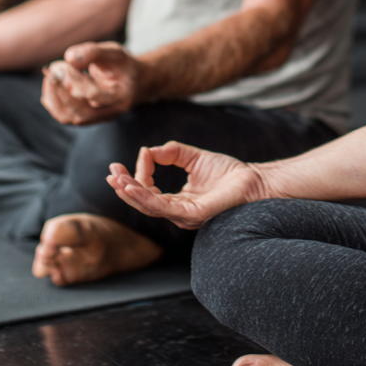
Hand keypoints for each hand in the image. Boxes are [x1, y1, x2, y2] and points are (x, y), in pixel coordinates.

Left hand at [40, 41, 141, 124]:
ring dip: (54, 97)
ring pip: (69, 118)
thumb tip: (68, 58)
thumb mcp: (115, 52)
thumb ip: (93, 53)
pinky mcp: (86, 117)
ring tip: (50, 75)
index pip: (95, 95)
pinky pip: (65, 116)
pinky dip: (53, 101)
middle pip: (81, 114)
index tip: (66, 64)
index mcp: (121, 96)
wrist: (134, 82)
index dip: (76, 80)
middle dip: (62, 92)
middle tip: (53, 70)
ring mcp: (97, 118)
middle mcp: (110, 112)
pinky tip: (51, 84)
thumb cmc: (124, 65)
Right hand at [107, 141, 268, 228]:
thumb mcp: (194, 158)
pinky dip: (145, 197)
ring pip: (149, 207)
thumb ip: (173, 153)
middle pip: (143, 203)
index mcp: (178, 202)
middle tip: (110, 173)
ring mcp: (184, 215)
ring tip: (116, 180)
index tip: (141, 153)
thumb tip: (149, 151)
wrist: (254, 180)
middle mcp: (178, 211)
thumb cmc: (229, 173)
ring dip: (130, 193)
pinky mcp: (192, 213)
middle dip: (125, 188)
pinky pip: (163, 208)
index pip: (150, 192)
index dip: (140, 176)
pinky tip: (133, 186)